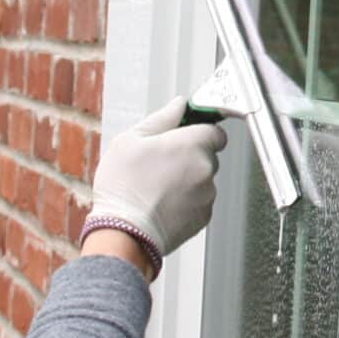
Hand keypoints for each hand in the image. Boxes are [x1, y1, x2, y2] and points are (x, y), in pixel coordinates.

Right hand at [89, 98, 227, 264]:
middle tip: (161, 163)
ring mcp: (207, 194)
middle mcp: (205, 168)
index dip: (199, 131)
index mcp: (191, 144)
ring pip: (203, 179)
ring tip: (158, 186)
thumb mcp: (131, 140)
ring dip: (188, 179)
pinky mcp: (204, 217)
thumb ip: (162, 118)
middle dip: (190, 156)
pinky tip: (163, 203)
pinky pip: (200, 201)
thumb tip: (179, 105)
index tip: (185, 135)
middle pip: (208, 155)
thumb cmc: (123, 186)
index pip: (215, 131)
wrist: (124, 232)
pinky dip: (186, 200)